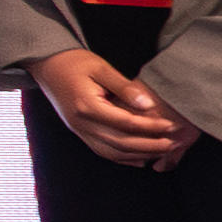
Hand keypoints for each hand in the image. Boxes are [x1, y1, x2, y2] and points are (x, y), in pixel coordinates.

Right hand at [32, 46, 194, 171]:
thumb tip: (148, 104)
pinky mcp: (80, 132)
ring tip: (162, 151)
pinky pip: (102, 152)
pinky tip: (139, 158)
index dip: (151, 126)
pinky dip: (123, 158)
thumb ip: (125, 87)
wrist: (48, 66)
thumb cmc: (75, 63)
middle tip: (173, 143)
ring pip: (112, 152)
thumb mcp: (102, 68)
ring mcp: (79, 131)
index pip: (125, 123)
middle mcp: (82, 124)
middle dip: (150, 146)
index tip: (171, 125)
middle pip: (120, 143)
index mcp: (87, 106)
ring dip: (139, 155)